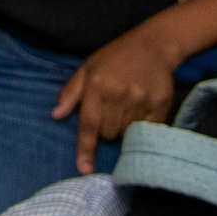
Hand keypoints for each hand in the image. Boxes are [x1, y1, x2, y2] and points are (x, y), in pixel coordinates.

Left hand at [54, 24, 180, 172]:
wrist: (153, 46)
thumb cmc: (115, 57)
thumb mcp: (87, 68)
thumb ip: (71, 93)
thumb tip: (56, 115)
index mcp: (97, 85)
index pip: (88, 124)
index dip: (85, 149)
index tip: (84, 169)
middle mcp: (118, 95)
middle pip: (107, 134)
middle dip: (104, 129)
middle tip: (109, 111)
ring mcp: (141, 101)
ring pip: (126, 134)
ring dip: (122, 128)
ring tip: (125, 107)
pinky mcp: (160, 106)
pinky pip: (146, 130)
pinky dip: (140, 127)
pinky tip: (139, 111)